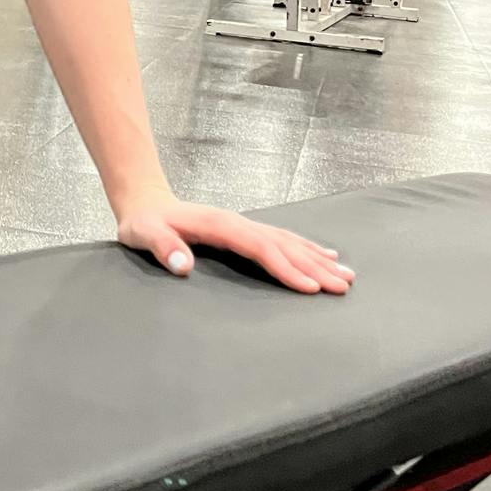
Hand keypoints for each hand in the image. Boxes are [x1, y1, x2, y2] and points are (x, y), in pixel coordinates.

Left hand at [115, 189, 353, 294]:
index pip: (261, 248)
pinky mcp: (244, 230)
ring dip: (318, 258)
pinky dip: (306, 247)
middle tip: (344, 286)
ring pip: (289, 241)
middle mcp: (238, 223)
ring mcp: (244, 224)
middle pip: (284, 245)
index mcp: (220, 225)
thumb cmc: (145, 223)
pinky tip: (324, 255)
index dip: (287, 268)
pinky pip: (282, 238)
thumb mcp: (144, 234)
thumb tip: (184, 264)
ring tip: (346, 273)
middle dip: (315, 266)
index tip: (311, 287)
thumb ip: (163, 248)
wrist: (146, 202)